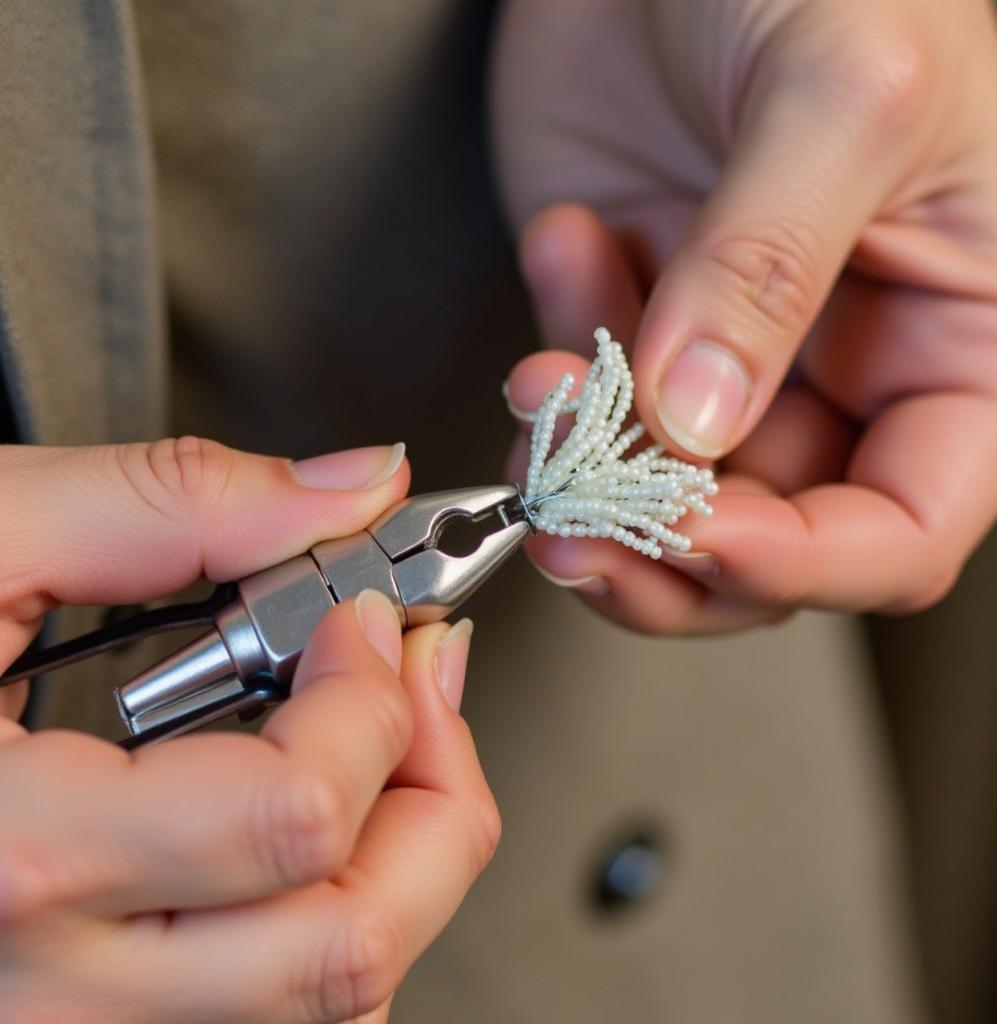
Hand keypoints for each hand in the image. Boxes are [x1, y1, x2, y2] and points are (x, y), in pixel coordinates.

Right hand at [0, 439, 498, 1021]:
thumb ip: (177, 503)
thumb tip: (348, 489)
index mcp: (9, 853)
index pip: (291, 817)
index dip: (372, 697)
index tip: (372, 616)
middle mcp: (43, 990)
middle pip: (346, 944)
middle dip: (436, 792)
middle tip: (423, 680)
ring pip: (332, 998)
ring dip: (402, 858)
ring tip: (381, 739)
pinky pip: (277, 1013)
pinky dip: (336, 912)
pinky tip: (318, 819)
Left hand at [494, 0, 996, 632]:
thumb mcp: (837, 88)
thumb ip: (772, 266)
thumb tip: (702, 420)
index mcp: (958, 343)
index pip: (904, 527)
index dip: (806, 560)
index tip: (703, 536)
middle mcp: (848, 374)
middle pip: (764, 542)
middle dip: (660, 551)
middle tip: (573, 528)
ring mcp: (733, 358)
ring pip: (661, 497)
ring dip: (584, 471)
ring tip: (543, 378)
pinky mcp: (639, 323)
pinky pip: (588, 404)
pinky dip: (555, 366)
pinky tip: (565, 240)